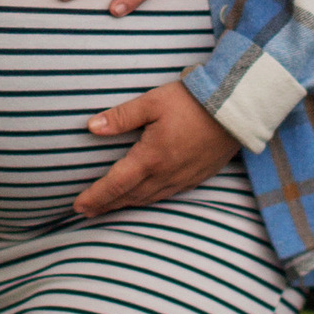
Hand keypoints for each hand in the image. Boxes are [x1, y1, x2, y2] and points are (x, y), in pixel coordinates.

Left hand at [72, 79, 239, 217]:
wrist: (236, 109)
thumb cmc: (192, 101)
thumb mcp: (152, 102)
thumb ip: (120, 117)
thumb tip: (91, 127)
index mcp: (151, 157)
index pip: (115, 184)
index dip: (95, 197)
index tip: (77, 206)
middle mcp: (165, 174)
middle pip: (129, 196)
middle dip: (106, 205)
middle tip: (86, 212)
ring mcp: (183, 178)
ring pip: (148, 199)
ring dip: (126, 204)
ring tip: (109, 207)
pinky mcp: (197, 177)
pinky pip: (167, 195)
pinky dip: (148, 200)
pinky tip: (144, 197)